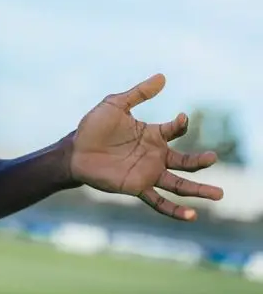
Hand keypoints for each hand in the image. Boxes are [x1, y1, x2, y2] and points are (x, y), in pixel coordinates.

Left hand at [69, 74, 223, 220]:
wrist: (75, 150)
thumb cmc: (94, 126)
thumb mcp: (115, 104)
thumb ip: (139, 93)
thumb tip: (163, 77)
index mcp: (152, 135)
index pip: (174, 130)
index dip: (180, 124)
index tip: (181, 118)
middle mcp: (154, 155)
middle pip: (184, 161)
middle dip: (200, 161)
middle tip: (214, 157)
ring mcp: (147, 173)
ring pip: (179, 184)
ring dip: (198, 190)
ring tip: (219, 194)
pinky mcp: (137, 187)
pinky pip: (159, 202)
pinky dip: (175, 211)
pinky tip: (191, 216)